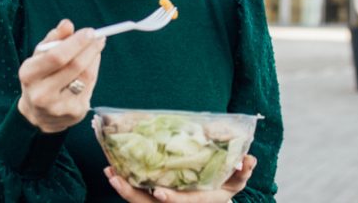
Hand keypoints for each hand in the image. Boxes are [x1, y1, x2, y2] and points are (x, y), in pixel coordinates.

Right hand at [17, 19, 105, 132]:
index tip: (90, 31)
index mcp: (28, 75)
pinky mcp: (75, 113)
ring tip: (96, 47)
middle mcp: (41, 94)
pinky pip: (90, 86)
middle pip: (74, 66)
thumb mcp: (39, 57)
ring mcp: (59, 107)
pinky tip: (91, 64)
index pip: (56, 57)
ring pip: (86, 76)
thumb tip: (67, 24)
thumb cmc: (39, 77)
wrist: (39, 114)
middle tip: (99, 36)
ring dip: (94, 58)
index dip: (76, 43)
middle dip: (90, 48)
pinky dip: (94, 71)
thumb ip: (53, 39)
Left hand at [105, 155, 257, 202]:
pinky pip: (136, 195)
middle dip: (131, 194)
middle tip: (115, 177)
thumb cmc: (220, 192)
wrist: (208, 202)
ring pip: (139, 201)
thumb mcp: (234, 183)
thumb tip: (248, 160)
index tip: (158, 193)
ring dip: (123, 187)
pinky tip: (114, 171)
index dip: (170, 200)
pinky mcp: (153, 199)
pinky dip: (125, 184)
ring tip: (109, 171)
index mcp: (193, 202)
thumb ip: (242, 172)